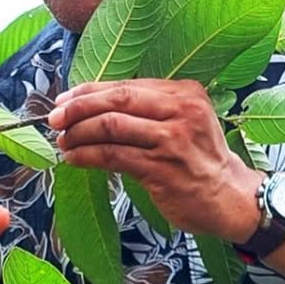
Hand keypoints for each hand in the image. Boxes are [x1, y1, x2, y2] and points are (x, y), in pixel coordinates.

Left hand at [47, 80, 260, 241]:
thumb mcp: (185, 121)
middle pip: (117, 100)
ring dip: (79, 134)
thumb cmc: (200, 160)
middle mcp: (181, 111)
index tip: (65, 100)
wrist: (230, 197)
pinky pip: (114, 156)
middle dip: (78, 107)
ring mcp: (172, 140)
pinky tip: (75, 158)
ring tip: (63, 141)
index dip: (90, 91)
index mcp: (185, 92)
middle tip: (55, 118)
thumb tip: (94, 105)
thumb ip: (150, 109)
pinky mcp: (162, 169)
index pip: (127, 85)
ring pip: (111, 127)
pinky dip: (87, 156)